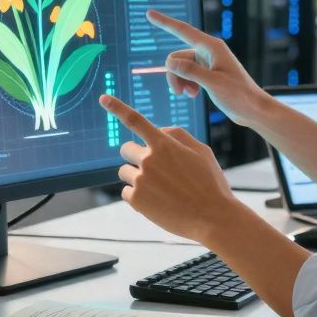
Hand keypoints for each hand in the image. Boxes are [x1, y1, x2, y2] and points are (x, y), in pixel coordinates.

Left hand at [99, 94, 239, 243]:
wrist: (213, 217)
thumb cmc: (210, 183)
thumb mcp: (201, 151)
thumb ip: (177, 136)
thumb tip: (158, 131)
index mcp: (164, 144)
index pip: (135, 120)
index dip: (117, 107)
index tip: (103, 98)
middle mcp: (149, 159)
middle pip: (125, 149)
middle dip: (135, 155)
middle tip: (154, 168)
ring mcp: (141, 180)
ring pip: (125, 172)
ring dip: (137, 177)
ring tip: (161, 189)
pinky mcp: (136, 200)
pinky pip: (127, 192)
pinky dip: (138, 196)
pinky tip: (158, 201)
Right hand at [147, 9, 268, 126]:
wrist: (252, 109)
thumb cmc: (239, 95)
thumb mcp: (213, 84)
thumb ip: (191, 72)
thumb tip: (169, 62)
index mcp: (212, 47)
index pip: (182, 30)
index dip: (164, 22)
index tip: (148, 13)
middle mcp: (208, 51)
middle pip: (176, 56)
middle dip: (174, 74)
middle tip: (179, 92)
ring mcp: (207, 62)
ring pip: (180, 67)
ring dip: (180, 81)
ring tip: (189, 95)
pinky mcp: (207, 73)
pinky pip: (186, 73)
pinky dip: (185, 84)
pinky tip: (193, 94)